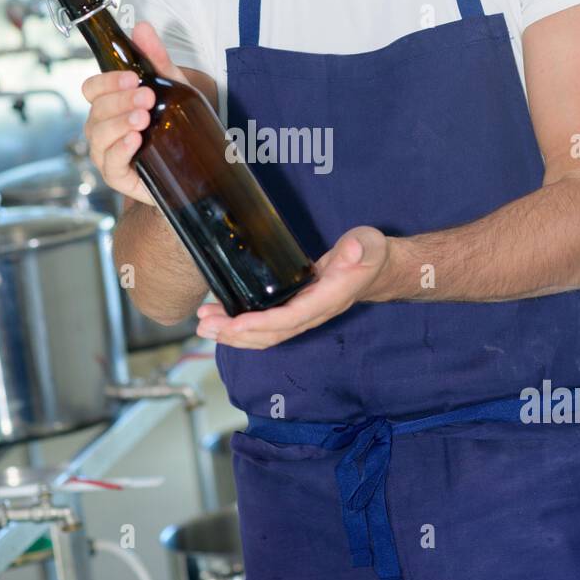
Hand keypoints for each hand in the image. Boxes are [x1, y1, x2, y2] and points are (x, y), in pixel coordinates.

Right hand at [82, 22, 185, 206]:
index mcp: (109, 105)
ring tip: (143, 119)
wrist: (191, 166)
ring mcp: (107, 153)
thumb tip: (142, 27)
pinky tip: (134, 141)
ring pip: (99, 136)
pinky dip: (120, 150)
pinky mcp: (118, 177)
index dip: (107, 82)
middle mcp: (102, 128)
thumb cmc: (173, 125)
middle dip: (120, 102)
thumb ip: (156, 58)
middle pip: (96, 111)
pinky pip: (110, 164)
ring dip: (119, 124)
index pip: (92, 89)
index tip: (132, 78)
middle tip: (147, 97)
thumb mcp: (171, 87)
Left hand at [196, 226, 392, 348]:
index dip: (262, 324)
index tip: (235, 324)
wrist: (375, 268)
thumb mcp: (369, 245)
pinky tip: (222, 316)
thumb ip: (361, 249)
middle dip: (236, 333)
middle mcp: (313, 314)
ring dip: (233, 332)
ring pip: (265, 334)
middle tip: (205, 325)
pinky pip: (266, 324)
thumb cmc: (370, 255)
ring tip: (204, 323)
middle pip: (271, 334)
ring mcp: (302, 314)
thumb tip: (353, 251)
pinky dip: (241, 324)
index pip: (291, 319)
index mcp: (328, 300)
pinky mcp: (294, 309)